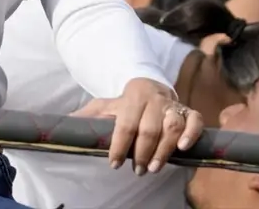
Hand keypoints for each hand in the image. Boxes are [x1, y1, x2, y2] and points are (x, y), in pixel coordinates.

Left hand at [73, 77, 204, 174]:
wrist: (150, 87)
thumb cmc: (125, 104)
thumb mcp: (104, 105)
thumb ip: (88, 116)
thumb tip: (64, 124)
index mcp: (132, 96)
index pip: (125, 123)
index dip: (119, 145)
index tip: (113, 163)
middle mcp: (154, 100)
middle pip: (149, 128)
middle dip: (142, 152)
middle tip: (137, 170)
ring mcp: (173, 105)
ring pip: (172, 126)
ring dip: (163, 150)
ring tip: (154, 168)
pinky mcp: (188, 111)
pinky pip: (194, 121)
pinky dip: (191, 133)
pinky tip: (183, 148)